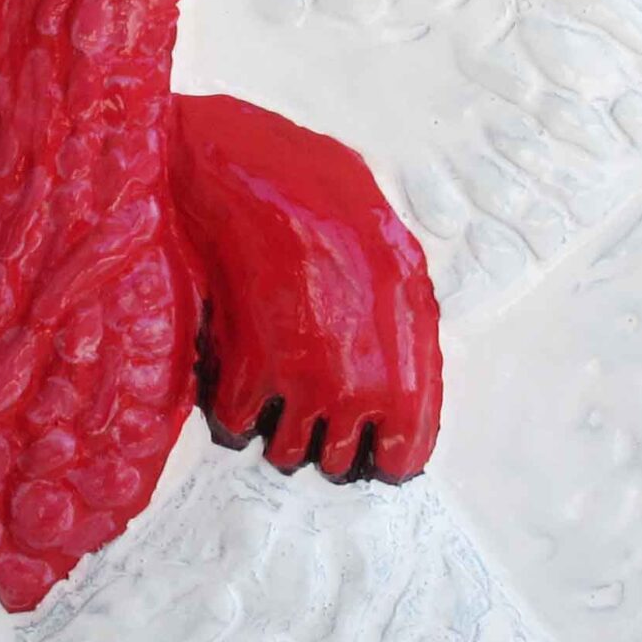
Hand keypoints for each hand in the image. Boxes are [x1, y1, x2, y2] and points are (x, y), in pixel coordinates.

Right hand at [174, 96, 442, 481]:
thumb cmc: (341, 211)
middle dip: (323, 435)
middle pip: (335, 462)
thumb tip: (401, 388)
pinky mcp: (248, 374)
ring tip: (273, 388)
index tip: (366, 443)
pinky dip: (232, 403)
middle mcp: (358, 390)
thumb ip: (409, 342)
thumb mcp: (405, 272)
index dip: (383, 452)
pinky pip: (237, 423)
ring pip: (285, 453)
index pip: (403, 456)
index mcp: (407, 369)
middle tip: (310, 400)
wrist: (265, 180)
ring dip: (277, 426)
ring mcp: (301, 386)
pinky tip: (238, 368)